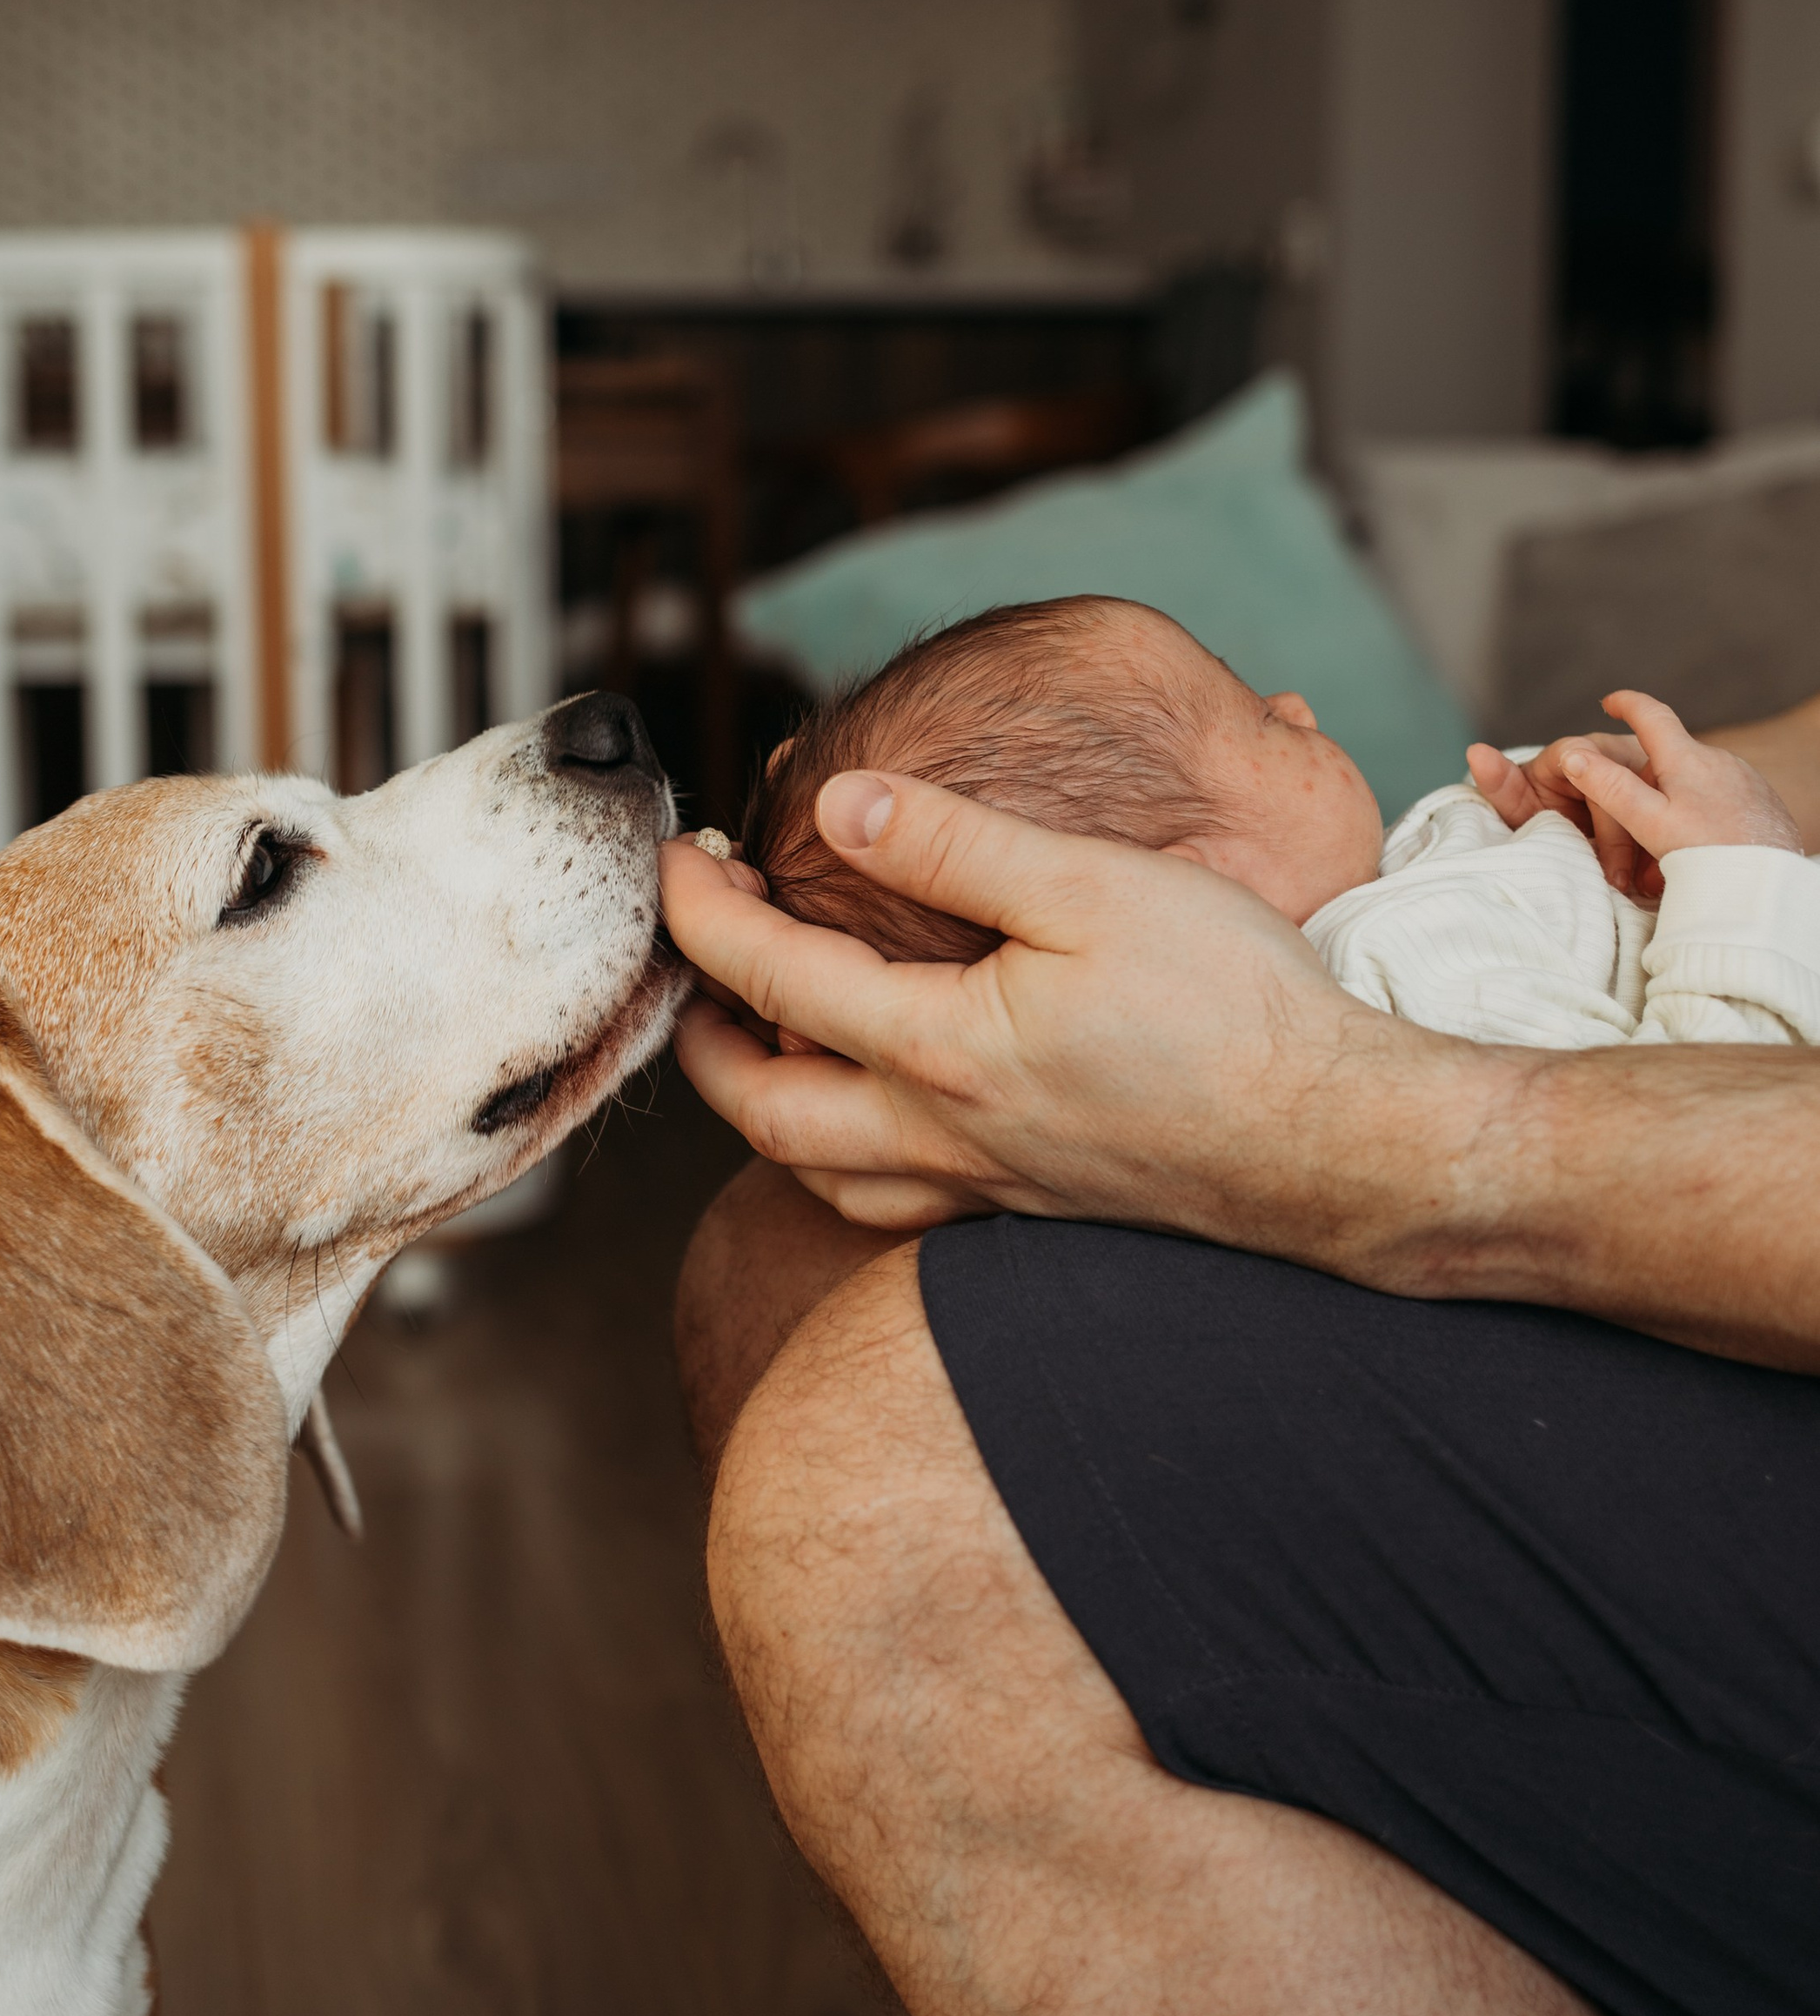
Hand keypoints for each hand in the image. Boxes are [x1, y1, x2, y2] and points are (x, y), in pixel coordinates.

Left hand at [656, 775, 1484, 1244]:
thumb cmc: (1235, 1008)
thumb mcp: (1095, 891)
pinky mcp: (1032, 1208)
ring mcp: (985, 1188)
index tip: (675, 855)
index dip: (702, 910)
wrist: (1340, 1145)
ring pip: (819, 1175)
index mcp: (941, 1052)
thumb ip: (954, 845)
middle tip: (698, 961)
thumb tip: (833, 807)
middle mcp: (942, 1139)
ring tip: (763, 1033)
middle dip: (702, 1037)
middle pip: (761, 1112)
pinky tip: (875, 1108)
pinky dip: (842, 1159)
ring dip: (765, 1108)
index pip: (769, 978)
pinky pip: (889, 1204)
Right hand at [1469, 692, 1803, 900]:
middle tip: (1635, 839)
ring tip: (1668, 860)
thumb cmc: (1708, 852)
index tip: (1610, 701)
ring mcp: (1744, 781)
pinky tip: (1703, 854)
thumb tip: (1573, 755)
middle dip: (1648, 793)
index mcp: (1687, 758)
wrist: (1772, 883)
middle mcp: (1719, 760)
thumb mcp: (1649, 821)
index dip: (1628, 704)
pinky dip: (1704, 823)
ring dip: (1676, 814)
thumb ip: (1610, 787)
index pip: (1652, 716)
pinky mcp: (1761, 804)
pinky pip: (1722, 805)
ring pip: (1696, 788)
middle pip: (1670, 764)